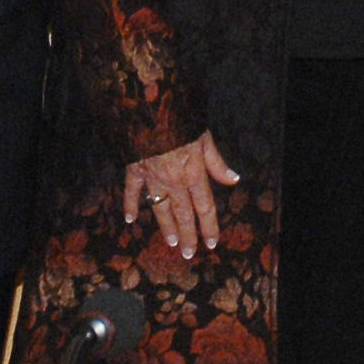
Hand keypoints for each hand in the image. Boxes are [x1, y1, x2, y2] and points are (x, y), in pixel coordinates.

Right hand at [121, 131, 238, 258]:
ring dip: (166, 227)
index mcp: (193, 172)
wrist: (149, 109)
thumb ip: (217, 162)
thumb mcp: (204, 138)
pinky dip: (131, 206)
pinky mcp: (134, 170)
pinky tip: (130, 220)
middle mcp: (174, 181)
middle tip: (188, 253)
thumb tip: (233, 180)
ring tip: (171, 243)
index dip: (209, 226)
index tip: (212, 242)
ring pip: (160, 209)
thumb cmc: (180, 120)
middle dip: (188, 235)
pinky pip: (132, 192)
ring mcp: (152, 178)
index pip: (205, 206)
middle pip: (183, 214)